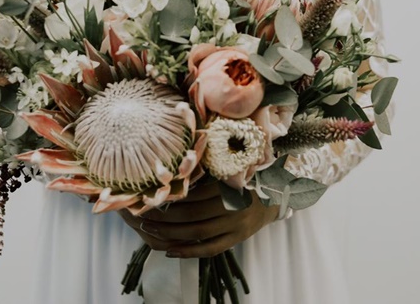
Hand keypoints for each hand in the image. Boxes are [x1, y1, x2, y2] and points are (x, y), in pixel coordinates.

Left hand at [118, 181, 279, 258]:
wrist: (277, 194)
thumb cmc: (246, 176)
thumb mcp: (230, 167)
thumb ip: (207, 169)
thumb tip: (174, 168)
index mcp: (230, 186)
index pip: (195, 194)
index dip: (172, 197)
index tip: (152, 195)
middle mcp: (234, 207)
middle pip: (193, 215)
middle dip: (165, 217)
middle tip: (143, 215)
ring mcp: (236, 226)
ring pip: (199, 233)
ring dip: (171, 233)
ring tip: (150, 229)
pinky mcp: (237, 239)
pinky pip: (210, 249)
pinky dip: (189, 252)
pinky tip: (170, 251)